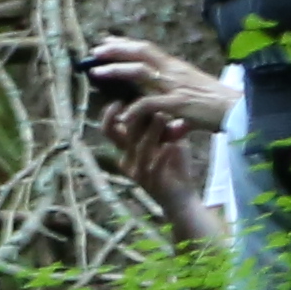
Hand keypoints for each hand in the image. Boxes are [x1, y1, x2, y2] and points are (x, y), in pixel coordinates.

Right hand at [83, 38, 229, 230]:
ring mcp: (138, 173)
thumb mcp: (164, 138)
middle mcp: (127, 159)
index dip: (110, 114)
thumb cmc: (172, 163)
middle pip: (118, 136)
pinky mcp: (152, 183)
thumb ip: (158, 120)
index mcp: (126, 148)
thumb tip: (156, 93)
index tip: (120, 97)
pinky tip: (173, 143)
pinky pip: (155, 166)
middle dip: (130, 118)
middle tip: (142, 102)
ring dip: (151, 131)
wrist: (182, 196)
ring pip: (139, 148)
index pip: (109, 129)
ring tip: (163, 116)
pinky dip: (164, 154)